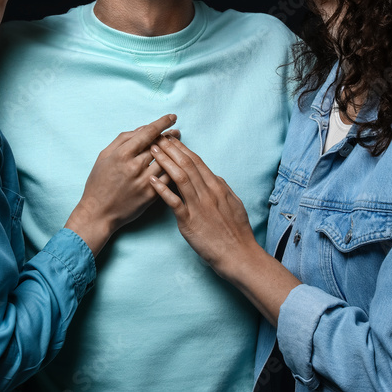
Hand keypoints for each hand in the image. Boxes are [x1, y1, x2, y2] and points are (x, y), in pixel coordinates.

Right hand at [65, 114, 177, 254]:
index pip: (148, 133)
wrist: (99, 213)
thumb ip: (123, 139)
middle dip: (170, 137)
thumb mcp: (104, 156)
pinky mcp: (151, 195)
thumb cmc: (99, 182)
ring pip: (167, 161)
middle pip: (159, 145)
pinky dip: (173, 170)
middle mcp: (134, 166)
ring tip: (178, 147)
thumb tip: (143, 128)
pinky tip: (176, 165)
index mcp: (122, 154)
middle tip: (176, 133)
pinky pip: (168, 178)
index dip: (162, 123)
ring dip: (174, 152)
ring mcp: (144, 181)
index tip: (172, 117)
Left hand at [148, 135, 258, 274]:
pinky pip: (174, 202)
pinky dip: (162, 190)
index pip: (197, 162)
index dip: (182, 148)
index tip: (171, 139)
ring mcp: (199, 206)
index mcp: (217, 187)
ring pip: (180, 178)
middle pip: (187, 165)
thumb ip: (223, 189)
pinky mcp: (190, 222)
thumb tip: (215, 177)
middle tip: (157, 136)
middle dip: (171, 149)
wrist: (239, 255)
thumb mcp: (234, 204)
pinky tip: (152, 180)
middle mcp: (208, 192)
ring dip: (165, 162)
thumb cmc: (237, 232)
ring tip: (153, 150)